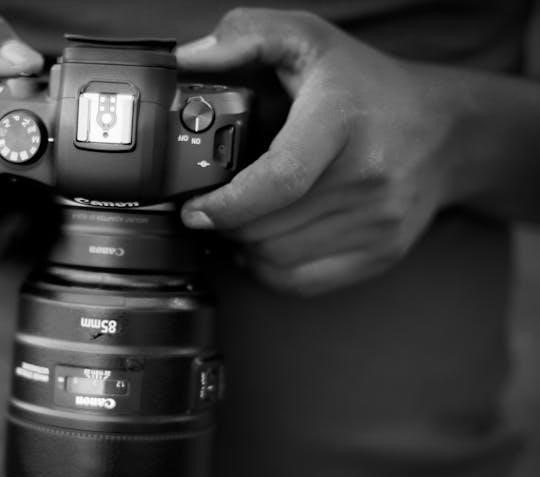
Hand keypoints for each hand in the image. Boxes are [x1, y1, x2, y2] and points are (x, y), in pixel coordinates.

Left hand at [176, 9, 454, 294]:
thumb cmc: (367, 87)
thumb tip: (189, 59)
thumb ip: (247, 34)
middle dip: (225, 222)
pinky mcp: (381, 253)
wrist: (447, 131)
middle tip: (211, 206)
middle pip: (267, 227)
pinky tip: (264, 242)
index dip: (227, 204)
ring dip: (244, 246)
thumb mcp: (310, 39)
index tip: (195, 208)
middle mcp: (367, 175)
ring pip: (277, 259)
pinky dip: (270, 269)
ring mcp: (378, 221)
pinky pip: (301, 281)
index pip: (280, 178)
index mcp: (342, 120)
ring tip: (240, 219)